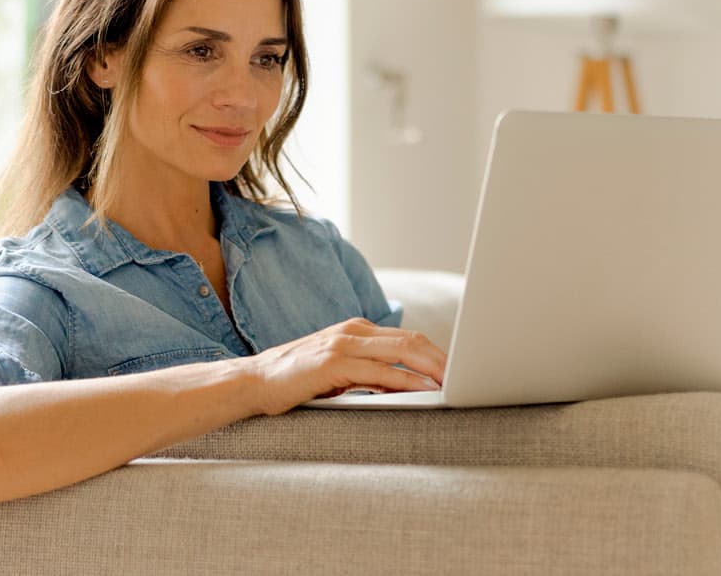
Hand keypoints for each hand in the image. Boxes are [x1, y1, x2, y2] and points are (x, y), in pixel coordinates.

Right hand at [235, 318, 447, 415]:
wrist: (252, 382)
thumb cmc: (297, 381)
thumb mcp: (339, 370)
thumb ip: (369, 372)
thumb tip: (406, 386)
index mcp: (358, 330)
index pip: (409, 337)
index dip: (437, 353)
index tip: (457, 371)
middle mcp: (354, 331)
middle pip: (413, 340)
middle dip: (443, 358)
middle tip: (468, 377)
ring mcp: (344, 344)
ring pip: (402, 351)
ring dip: (433, 368)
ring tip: (454, 384)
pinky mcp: (334, 363)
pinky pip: (380, 372)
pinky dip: (407, 381)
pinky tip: (424, 391)